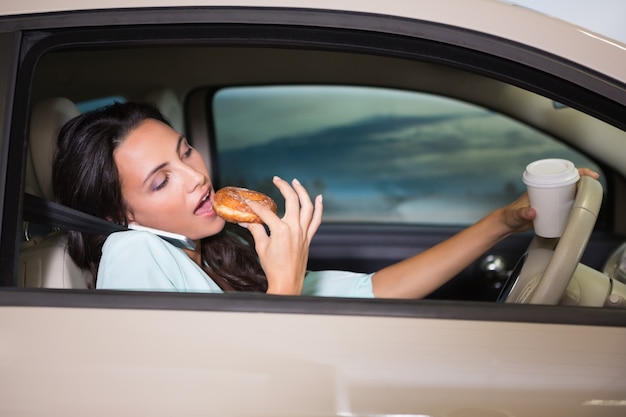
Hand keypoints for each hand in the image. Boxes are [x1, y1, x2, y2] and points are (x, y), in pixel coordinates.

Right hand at [244, 176, 322, 294]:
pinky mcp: (308, 238)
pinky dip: (319, 208)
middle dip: (284, 187)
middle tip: (277, 179)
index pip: (266, 211)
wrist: (287, 282)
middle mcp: (295, 228)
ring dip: (303, 192)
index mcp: (281, 230)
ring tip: (296, 182)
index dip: (255, 205)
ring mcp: (304, 232)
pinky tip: (318, 198)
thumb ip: (255, 230)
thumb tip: (245, 220)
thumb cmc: (273, 267)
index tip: (248, 201)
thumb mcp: (261, 246)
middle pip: (292, 200)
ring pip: (308, 206)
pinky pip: (317, 220)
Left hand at [500, 167, 599, 233]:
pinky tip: (580, 209)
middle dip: (582, 181)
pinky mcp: (549, 209)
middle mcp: (545, 190)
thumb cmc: (509, 216)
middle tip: (594, 185)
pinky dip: (574, 204)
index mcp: (539, 186)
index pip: (559, 174)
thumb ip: (522, 213)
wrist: (506, 224)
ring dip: (579, 192)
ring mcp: (547, 199)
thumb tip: (532, 212)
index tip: (589, 175)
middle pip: (567, 181)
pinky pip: (565, 204)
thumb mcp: (516, 215)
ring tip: (590, 197)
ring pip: (567, 192)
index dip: (576, 172)